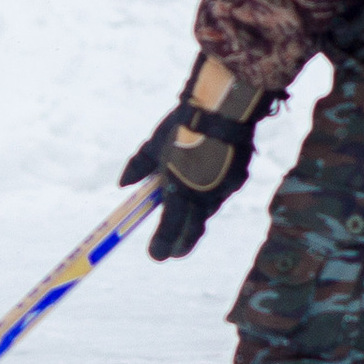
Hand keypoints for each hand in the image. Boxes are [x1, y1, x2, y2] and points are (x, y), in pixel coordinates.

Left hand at [122, 54, 274, 260]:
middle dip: (182, 243)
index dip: (162, 245)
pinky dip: (212, 195)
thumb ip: (139, 167)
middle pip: (194, 231)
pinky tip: (207, 186)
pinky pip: (222, 193)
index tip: (156, 255)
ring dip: (197, 217)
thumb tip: (124, 184)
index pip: (170, 230)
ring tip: (188, 218)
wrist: (224, 108)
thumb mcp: (154, 145)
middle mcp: (204, 197)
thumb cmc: (184, 124)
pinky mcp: (239, 178)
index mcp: (180, 191)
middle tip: (173, 252)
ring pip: (209, 211)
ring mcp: (224, 189)